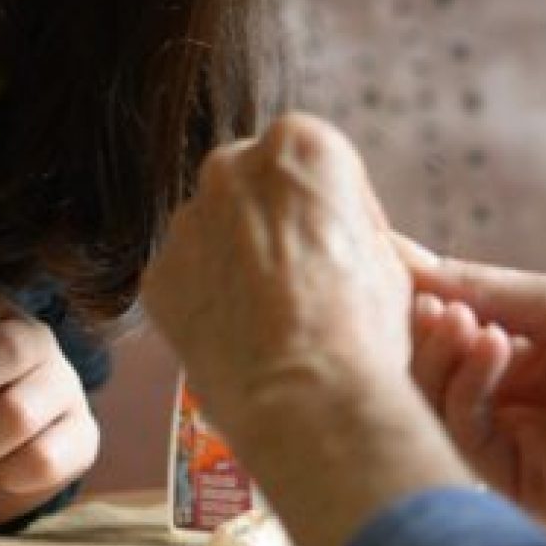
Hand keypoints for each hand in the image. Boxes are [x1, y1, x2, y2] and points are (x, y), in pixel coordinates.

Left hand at [142, 113, 417, 436]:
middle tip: (307, 282)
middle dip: (279, 225)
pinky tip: (240, 338)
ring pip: (217, 232)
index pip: (320, 164)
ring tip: (274, 320)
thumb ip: (349, 223)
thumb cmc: (361, 328)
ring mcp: (187, 222)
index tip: (349, 249)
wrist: (308, 401)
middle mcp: (231, 167)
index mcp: (299, 144)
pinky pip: (188, 280)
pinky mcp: (159, 275)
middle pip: (258, 188)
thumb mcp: (386, 256)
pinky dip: (210, 302)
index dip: (341, 212)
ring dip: (240, 262)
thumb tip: (342, 229)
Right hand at [401, 236, 545, 524]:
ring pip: (442, 417)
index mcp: (529, 370)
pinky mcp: (533, 492)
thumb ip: (486, 289)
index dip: (422, 310)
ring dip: (443, 361)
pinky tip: (490, 347)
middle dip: (424, 339)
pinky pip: (473, 445)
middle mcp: (521, 418)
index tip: (391, 267)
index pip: (450, 346)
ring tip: (460, 320)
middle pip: (435, 387)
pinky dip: (470, 392)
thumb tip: (404, 257)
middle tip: (427, 301)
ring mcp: (525, 457)